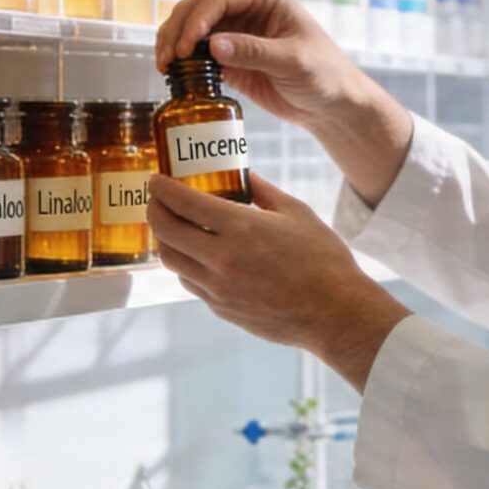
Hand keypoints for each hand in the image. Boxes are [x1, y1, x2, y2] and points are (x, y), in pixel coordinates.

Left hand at [147, 171, 410, 390]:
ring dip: (166, 240)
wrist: (335, 314)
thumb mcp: (296, 213)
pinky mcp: (221, 309)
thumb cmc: (323, 260)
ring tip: (174, 227)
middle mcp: (222, 260)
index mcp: (241, 229)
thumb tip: (242, 174)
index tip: (156, 180)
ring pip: (172, 261)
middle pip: (165, 233)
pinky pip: (190, 282)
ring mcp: (218, 289)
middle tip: (156, 200)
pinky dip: (186, 264)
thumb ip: (262, 191)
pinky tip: (198, 255)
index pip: (183, 202)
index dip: (162, 188)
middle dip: (154, 211)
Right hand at [157, 0, 414, 206]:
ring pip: (191, 27)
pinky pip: (196, 51)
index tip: (183, 47)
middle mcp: (246, 6)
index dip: (196, 20)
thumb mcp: (293, 62)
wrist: (332, 104)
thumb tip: (213, 46)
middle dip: (178, 30)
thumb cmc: (324, 75)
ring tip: (164, 66)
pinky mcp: (229, 54)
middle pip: (198, 8)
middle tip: (167, 59)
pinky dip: (181, 60)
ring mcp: (235, 30)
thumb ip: (254, 52)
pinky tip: (173, 74)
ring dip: (173, 42)